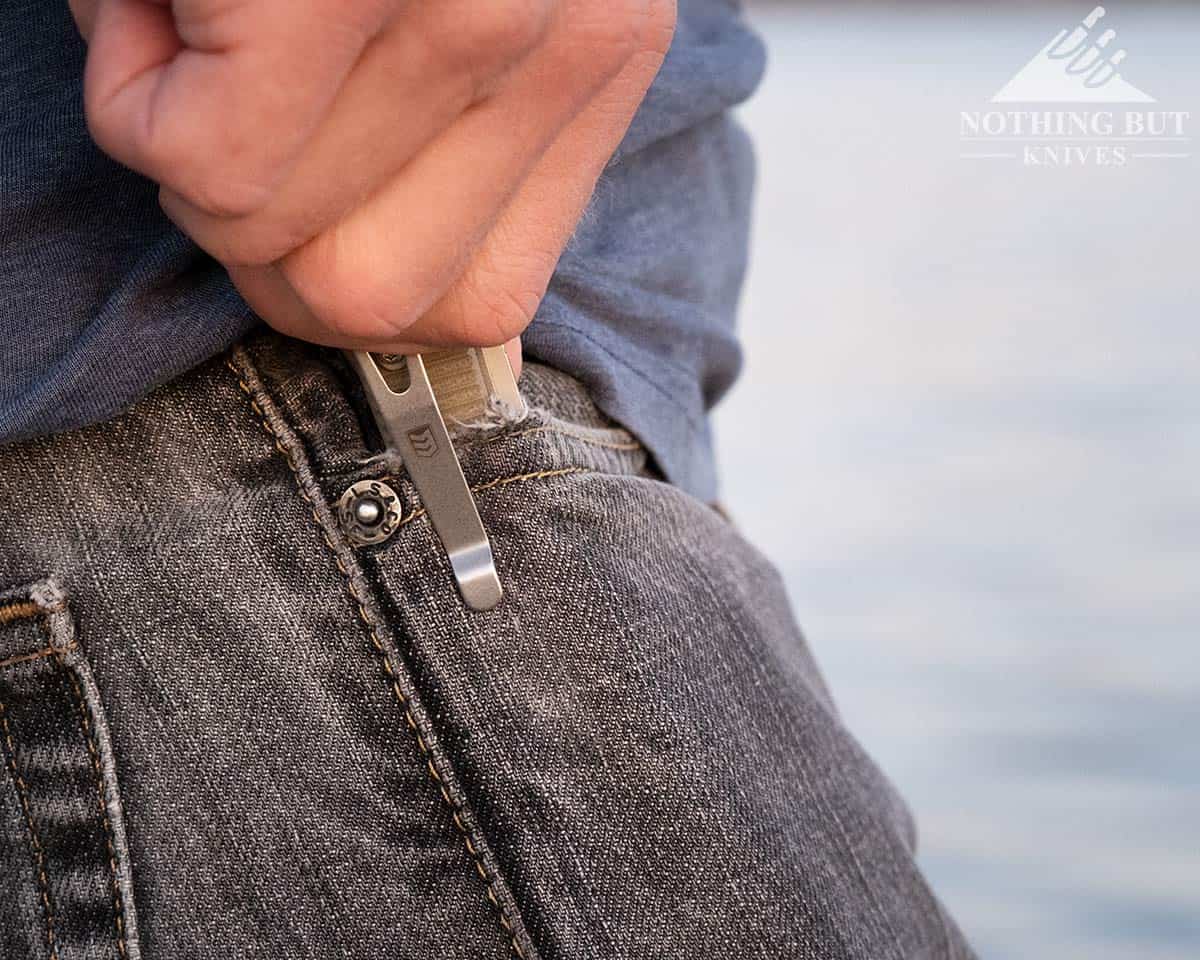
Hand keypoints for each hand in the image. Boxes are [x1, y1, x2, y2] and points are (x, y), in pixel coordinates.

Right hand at [70, 0, 674, 362]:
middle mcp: (559, 40)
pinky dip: (140, 98)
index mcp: (591, 59)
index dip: (340, 280)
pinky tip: (159, 7)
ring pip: (280, 240)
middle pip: (367, 303)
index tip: (293, 185)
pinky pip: (208, 162)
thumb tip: (338, 283)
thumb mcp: (446, 12)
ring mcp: (476, 9)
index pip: (469, 310)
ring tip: (201, 30)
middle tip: (225, 107)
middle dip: (256, 235)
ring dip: (192, 153)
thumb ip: (437, 150)